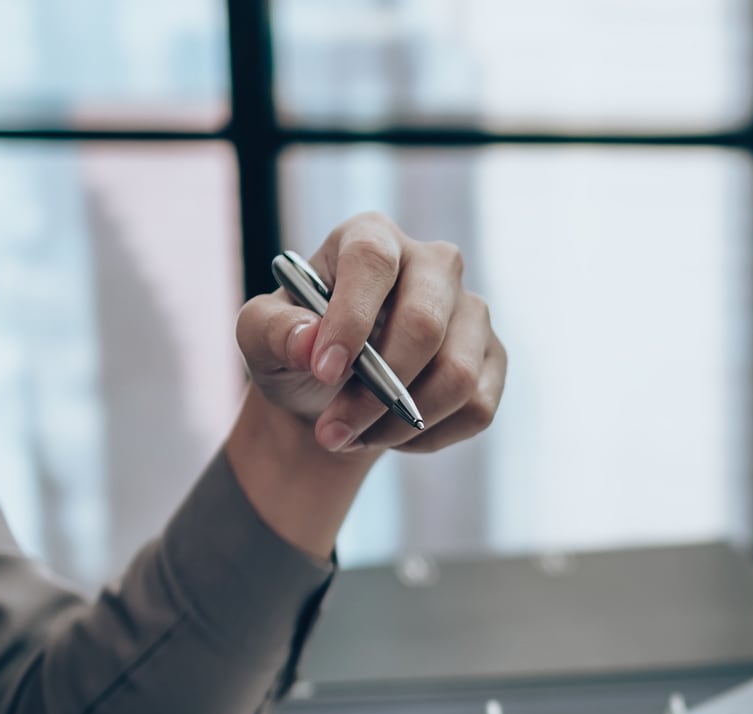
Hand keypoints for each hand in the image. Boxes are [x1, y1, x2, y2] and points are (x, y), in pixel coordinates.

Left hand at [225, 212, 505, 557]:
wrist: (330, 394)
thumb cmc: (296, 351)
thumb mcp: (259, 338)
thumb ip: (271, 331)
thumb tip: (309, 342)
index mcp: (371, 238)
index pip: (372, 262)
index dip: (351, 318)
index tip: (325, 371)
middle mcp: (432, 264)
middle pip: (425, 324)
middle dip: (378, 391)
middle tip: (332, 431)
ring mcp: (471, 311)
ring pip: (458, 375)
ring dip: (400, 423)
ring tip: (355, 436)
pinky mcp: (492, 358)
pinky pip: (476, 408)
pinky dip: (428, 436)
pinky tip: (394, 433)